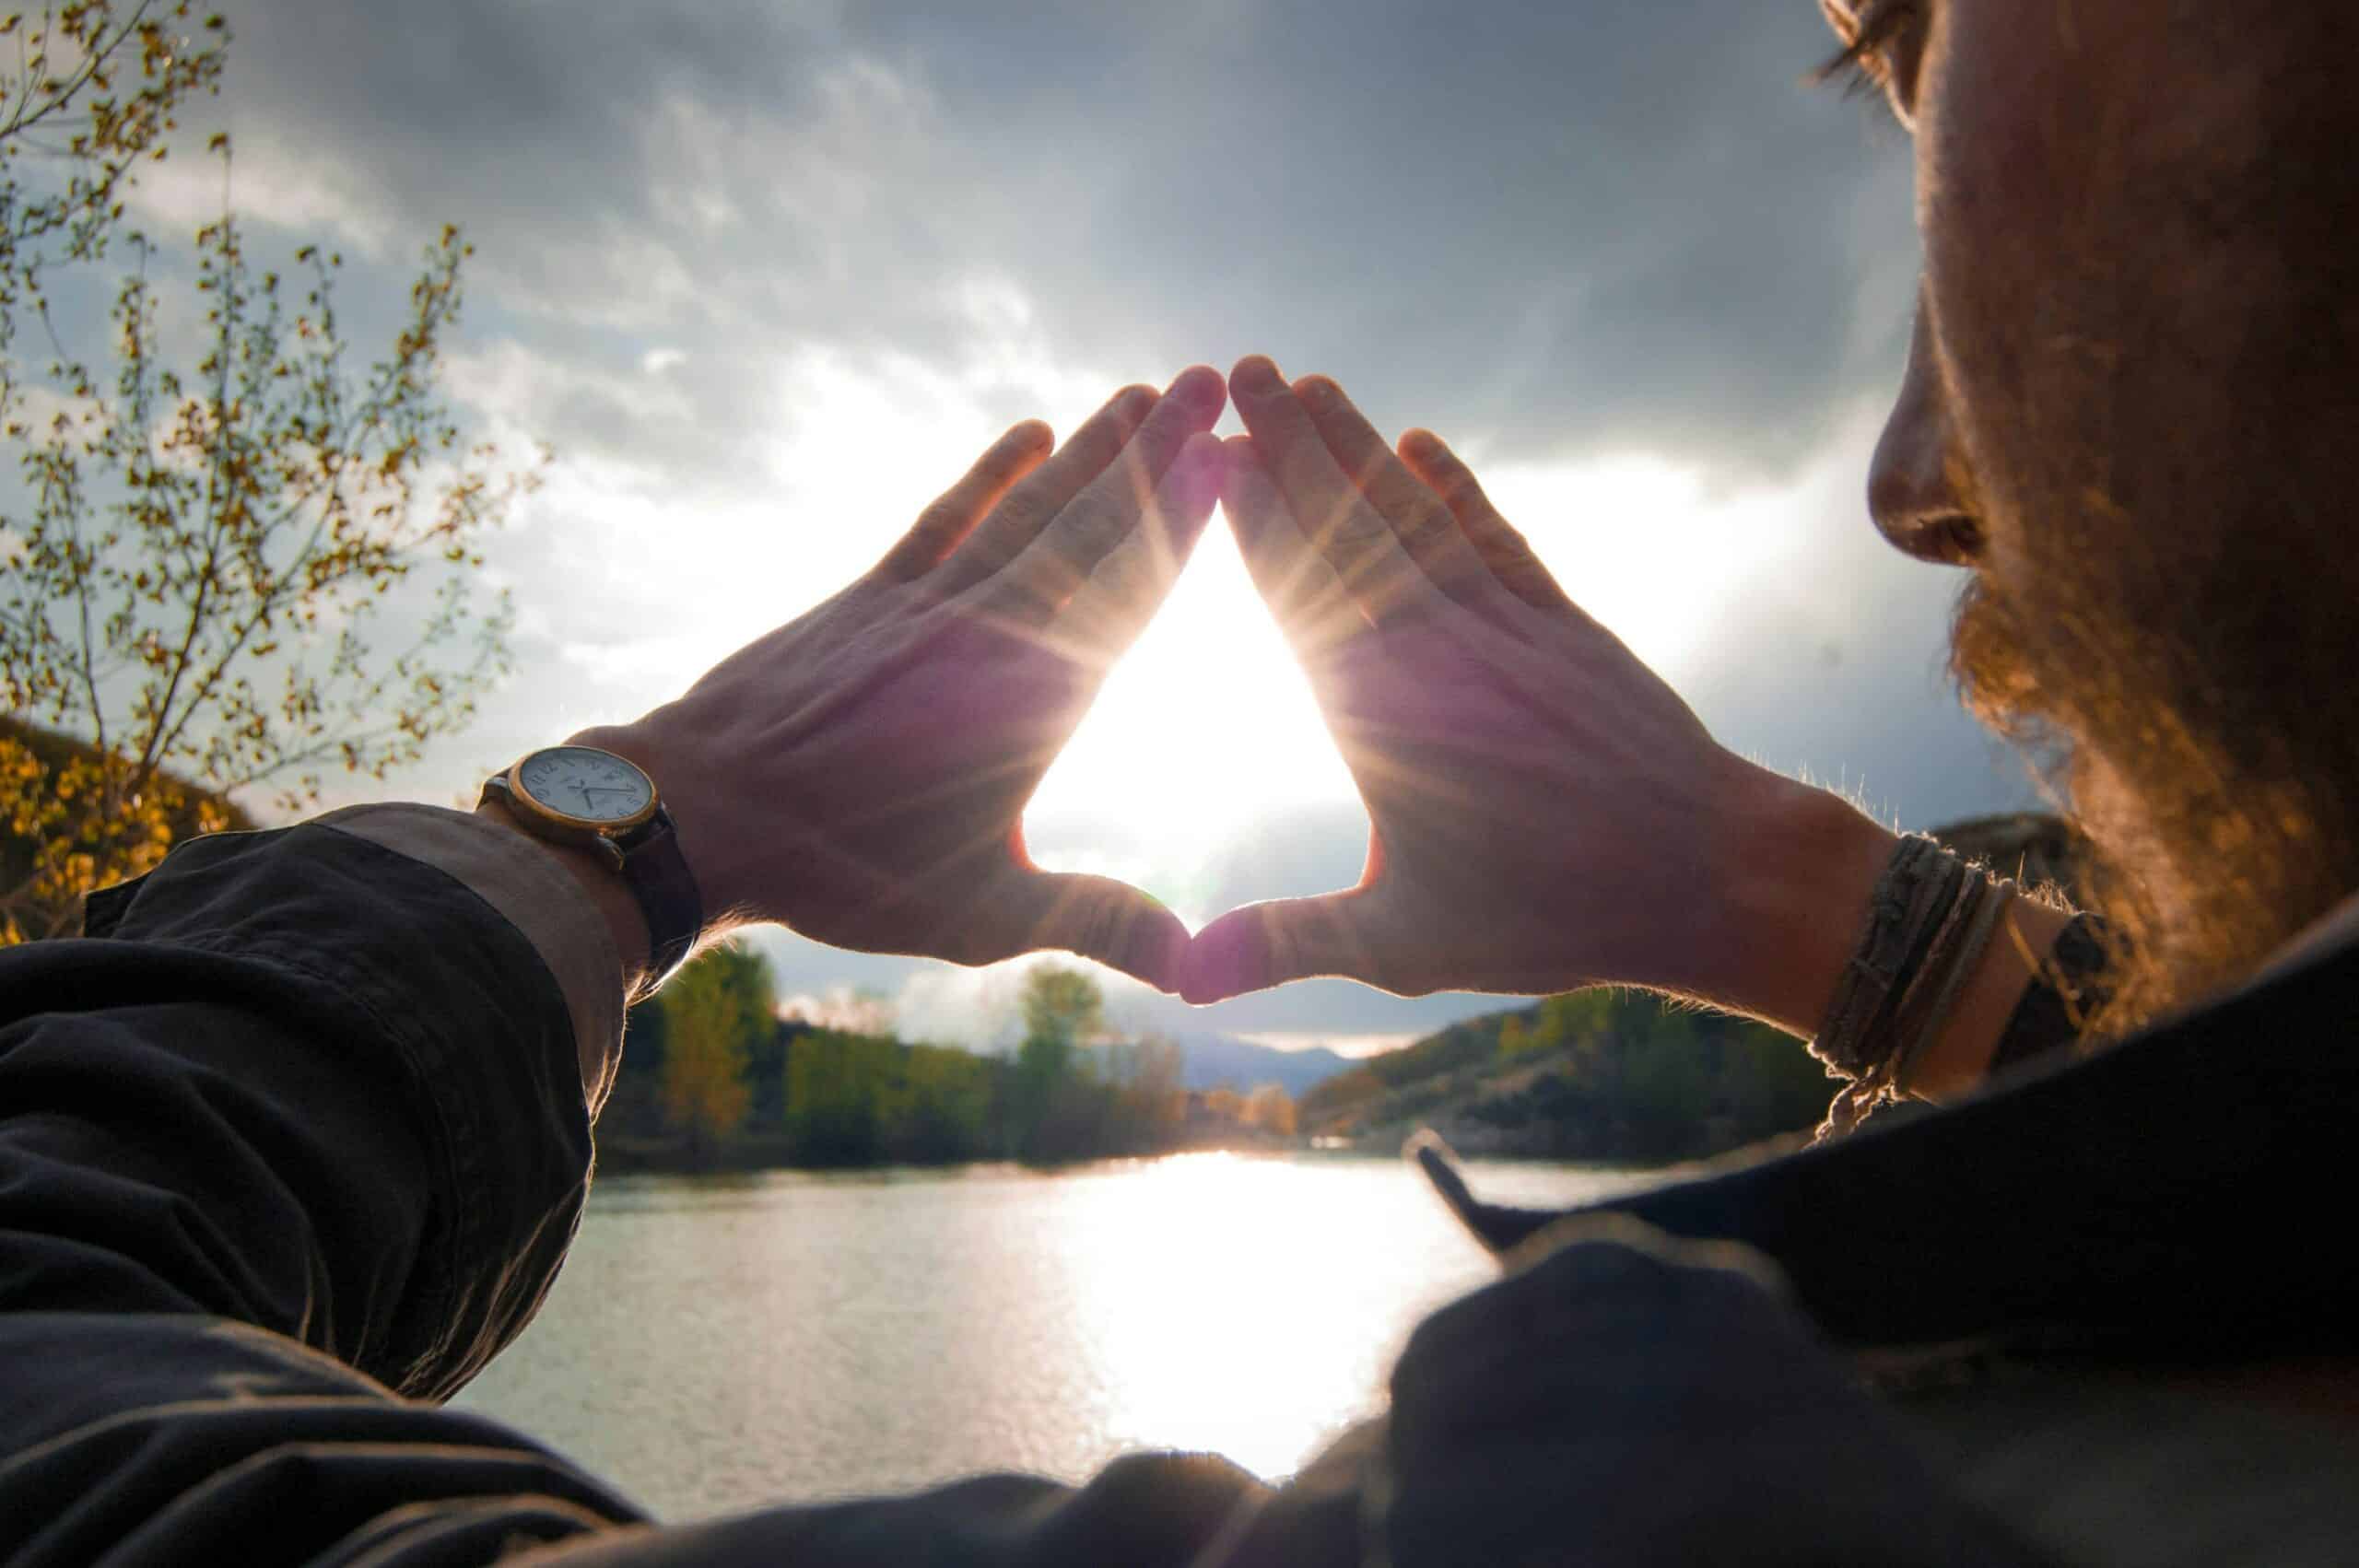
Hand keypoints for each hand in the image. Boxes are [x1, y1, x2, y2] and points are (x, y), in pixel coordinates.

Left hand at [575, 367, 1227, 993]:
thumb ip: (1094, 921)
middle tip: (1215, 381)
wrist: (699, 813)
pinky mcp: (869, 596)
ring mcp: (925, 602)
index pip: (1128, 592)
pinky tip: (1032, 430)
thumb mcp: (981, 914)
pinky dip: (992, 473)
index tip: (1233, 455)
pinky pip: (946, 516)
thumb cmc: (844, 872)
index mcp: (1031, 700)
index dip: (1184, 521)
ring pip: (1027, 507)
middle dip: (1157, 451)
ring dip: (1091, 447)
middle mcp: (987, 630)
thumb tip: (1194, 966)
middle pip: (1089, 524)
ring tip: (1146, 391)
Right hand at [1182, 358, 1893, 1024]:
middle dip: (1293, 446)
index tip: (1209, 453)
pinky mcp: (1563, 625)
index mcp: (1385, 716)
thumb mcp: (1401, 946)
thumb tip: (1178, 978)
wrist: (1710, 875)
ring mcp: (1507, 626)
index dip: (1253, 521)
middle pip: (1352, 528)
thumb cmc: (1551, 918)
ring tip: (1309, 385)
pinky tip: (1419, 446)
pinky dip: (1454, 490)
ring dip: (1361, 447)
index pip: (1301, 595)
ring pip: (1417, 516)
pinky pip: (1494, 537)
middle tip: (1241, 373)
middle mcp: (1441, 650)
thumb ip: (1284, 942)